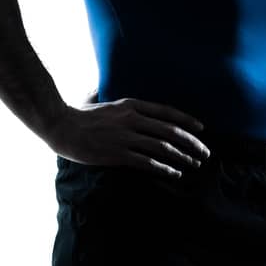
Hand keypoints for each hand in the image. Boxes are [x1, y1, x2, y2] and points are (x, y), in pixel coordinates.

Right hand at [46, 98, 209, 176]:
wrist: (60, 127)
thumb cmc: (80, 116)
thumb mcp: (103, 101)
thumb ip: (116, 100)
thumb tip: (110, 91)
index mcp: (131, 105)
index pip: (166, 112)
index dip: (187, 120)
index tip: (201, 129)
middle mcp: (132, 119)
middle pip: (170, 131)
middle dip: (192, 143)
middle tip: (205, 153)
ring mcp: (125, 137)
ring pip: (162, 148)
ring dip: (182, 157)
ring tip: (194, 164)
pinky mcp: (117, 154)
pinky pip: (147, 162)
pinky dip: (164, 169)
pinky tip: (174, 173)